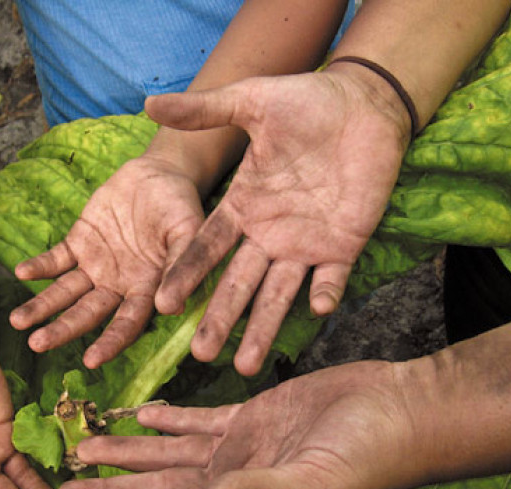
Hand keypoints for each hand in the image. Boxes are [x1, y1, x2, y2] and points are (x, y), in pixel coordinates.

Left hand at [9, 154, 203, 367]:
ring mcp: (97, 265)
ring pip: (66, 292)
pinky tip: (22, 273)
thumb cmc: (181, 207)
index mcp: (147, 289)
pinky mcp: (80, 242)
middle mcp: (118, 284)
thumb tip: (171, 308)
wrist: (160, 176)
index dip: (110, 342)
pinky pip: (57, 259)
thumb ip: (181, 265)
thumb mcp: (189, 233)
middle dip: (63, 330)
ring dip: (42, 306)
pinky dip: (40, 267)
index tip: (90, 361)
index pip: (127, 323)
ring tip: (17, 321)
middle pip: (87, 314)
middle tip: (37, 344)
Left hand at [57, 360, 424, 488]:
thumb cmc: (369, 454)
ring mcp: (240, 448)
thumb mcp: (312, 483)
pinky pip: (197, 419)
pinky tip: (140, 415)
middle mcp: (234, 485)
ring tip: (84, 450)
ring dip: (127, 453)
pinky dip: (167, 419)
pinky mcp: (251, 414)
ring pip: (168, 453)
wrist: (399, 409)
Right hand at [148, 65, 411, 374]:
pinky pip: (332, 277)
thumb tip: (147, 104)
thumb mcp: (251, 101)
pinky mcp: (344, 245)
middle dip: (220, 319)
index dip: (187, 274)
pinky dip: (326, 293)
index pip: (207, 248)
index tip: (164, 302)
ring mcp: (305, 244)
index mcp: (242, 207)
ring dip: (263, 328)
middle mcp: (268, 234)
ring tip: (245, 365)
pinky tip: (317, 308)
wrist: (363, 103)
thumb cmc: (305, 101)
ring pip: (278, 294)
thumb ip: (204, 110)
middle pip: (237, 285)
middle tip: (201, 354)